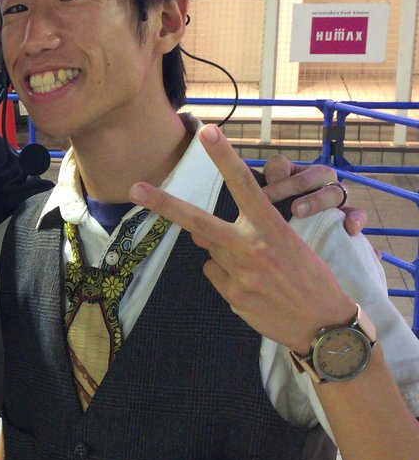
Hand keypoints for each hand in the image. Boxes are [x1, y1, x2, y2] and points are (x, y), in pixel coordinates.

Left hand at [130, 125, 354, 353]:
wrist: (324, 327)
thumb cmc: (311, 279)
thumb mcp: (291, 245)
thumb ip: (247, 233)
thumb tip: (199, 234)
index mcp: (273, 229)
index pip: (245, 185)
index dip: (224, 157)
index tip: (208, 133)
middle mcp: (252, 249)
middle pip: (199, 221)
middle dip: (165, 204)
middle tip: (135, 188)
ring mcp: (239, 275)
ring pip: (210, 251)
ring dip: (223, 253)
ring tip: (257, 268)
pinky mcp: (233, 297)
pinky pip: (215, 274)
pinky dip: (226, 276)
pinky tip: (253, 286)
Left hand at [262, 153, 366, 236]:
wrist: (301, 242)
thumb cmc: (280, 216)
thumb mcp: (269, 203)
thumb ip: (266, 193)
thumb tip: (260, 195)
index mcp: (293, 173)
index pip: (281, 165)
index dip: (272, 178)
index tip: (261, 197)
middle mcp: (318, 179)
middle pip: (313, 173)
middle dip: (295, 186)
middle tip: (280, 203)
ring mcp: (335, 196)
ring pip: (334, 191)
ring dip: (316, 201)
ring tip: (298, 212)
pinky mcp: (349, 215)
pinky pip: (357, 213)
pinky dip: (356, 219)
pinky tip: (350, 229)